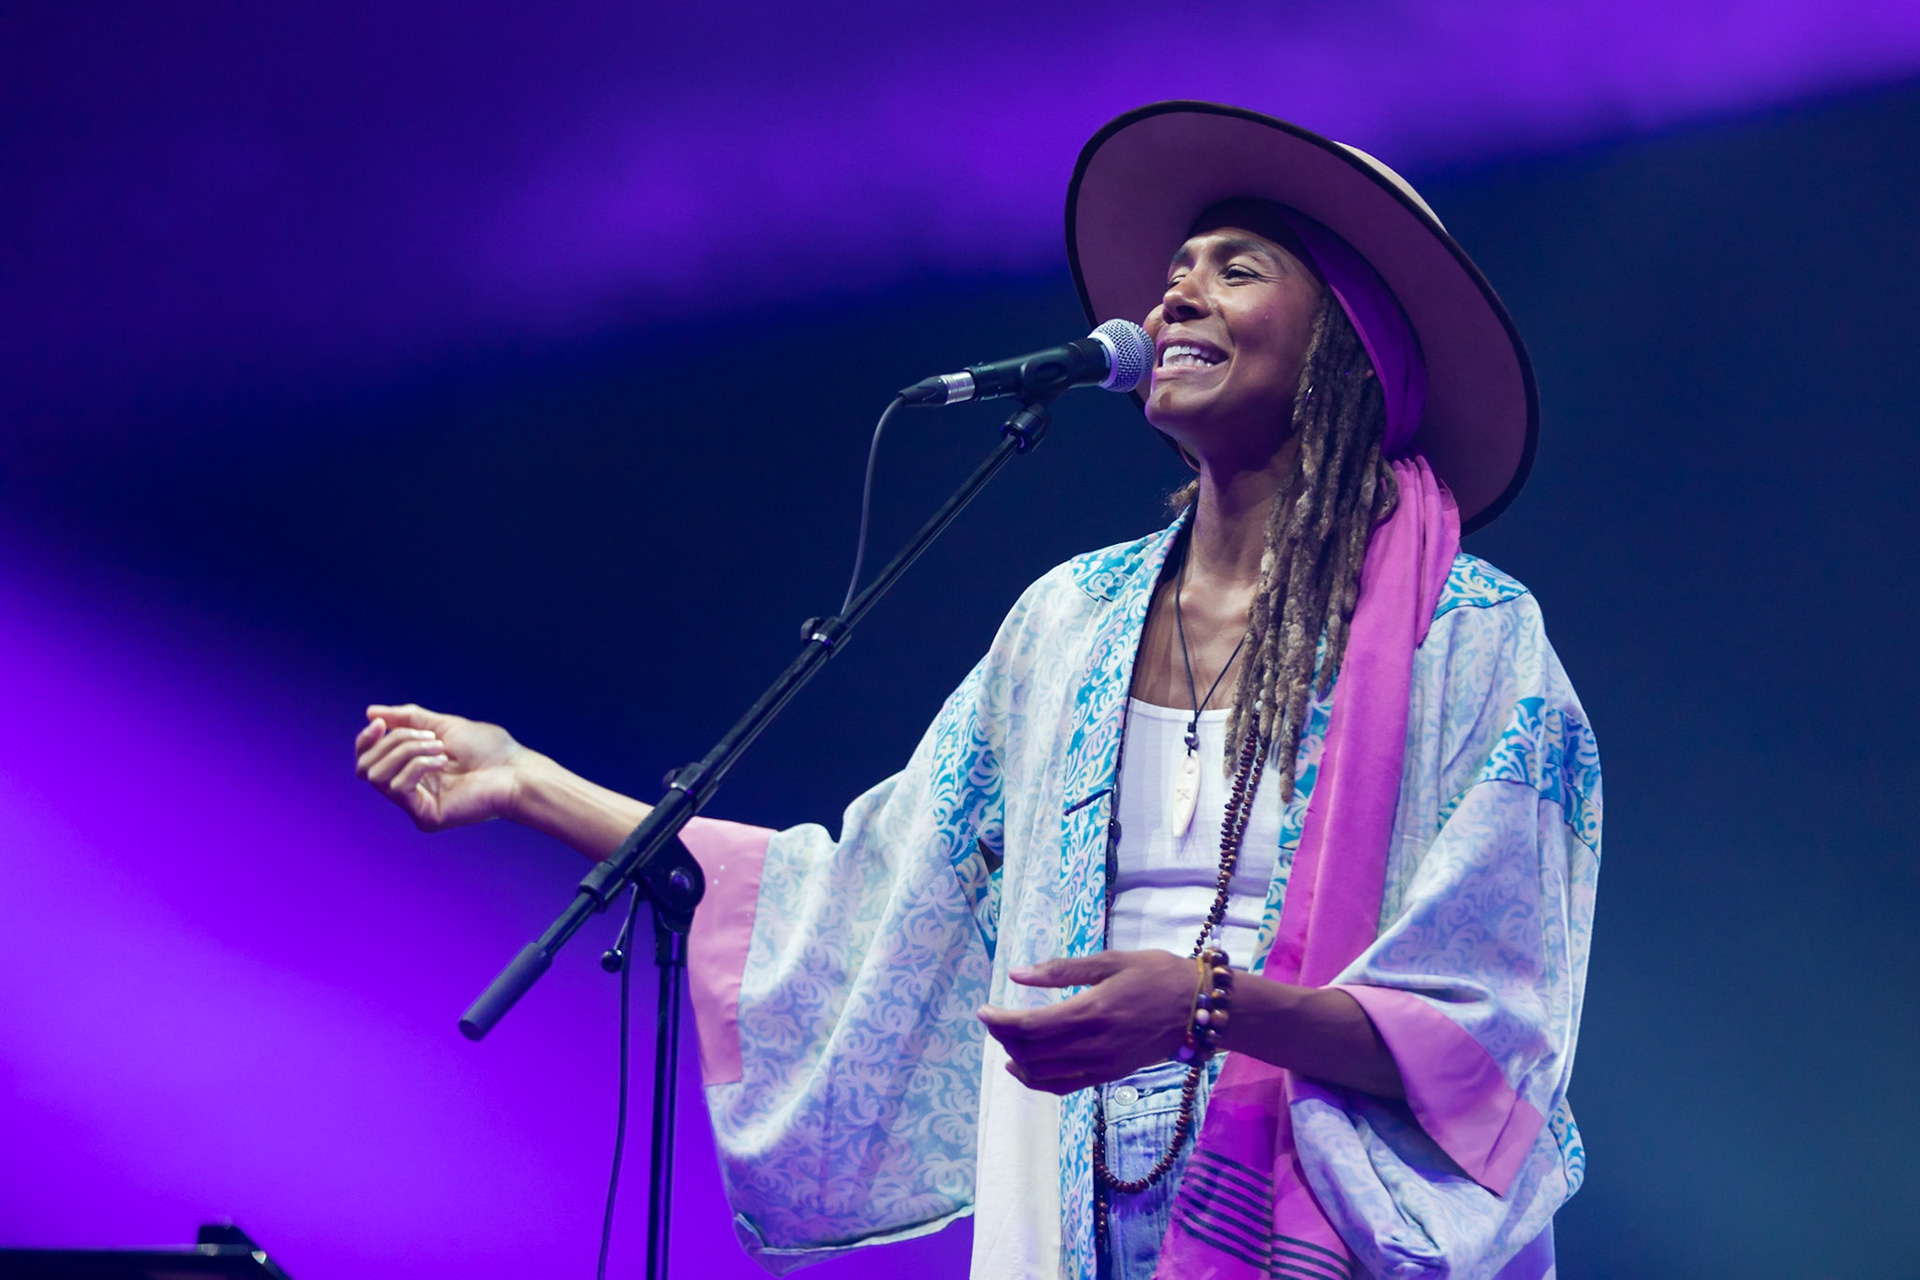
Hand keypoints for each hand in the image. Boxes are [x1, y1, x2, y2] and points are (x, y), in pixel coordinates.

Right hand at [354, 703, 524, 831]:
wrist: (515, 770)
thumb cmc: (488, 749)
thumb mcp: (442, 725)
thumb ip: (407, 719)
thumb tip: (371, 712)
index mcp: (413, 768)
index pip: (369, 759)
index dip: (366, 740)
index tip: (378, 722)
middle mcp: (411, 788)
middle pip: (368, 765)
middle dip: (395, 741)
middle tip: (430, 736)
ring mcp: (417, 804)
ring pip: (378, 775)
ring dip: (407, 751)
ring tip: (440, 748)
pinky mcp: (424, 816)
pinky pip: (397, 787)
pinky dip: (417, 766)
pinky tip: (442, 761)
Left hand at [976, 950, 1196, 1094]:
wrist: (1199, 1009)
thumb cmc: (1157, 974)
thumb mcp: (1110, 961)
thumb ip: (1062, 971)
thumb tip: (1017, 973)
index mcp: (1091, 1012)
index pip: (1031, 1026)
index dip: (1000, 1020)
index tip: (982, 1010)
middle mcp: (1092, 1045)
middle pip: (1031, 1050)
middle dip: (1004, 1036)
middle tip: (994, 1018)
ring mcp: (1100, 1065)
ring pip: (1042, 1072)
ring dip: (1017, 1056)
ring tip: (1008, 1036)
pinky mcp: (1108, 1076)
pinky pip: (1062, 1086)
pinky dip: (1036, 1080)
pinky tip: (1022, 1066)